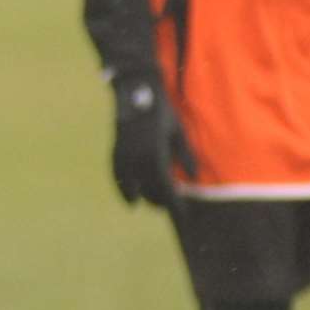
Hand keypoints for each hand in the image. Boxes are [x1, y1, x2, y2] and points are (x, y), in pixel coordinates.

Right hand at [110, 72, 197, 208]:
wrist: (134, 92)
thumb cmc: (161, 111)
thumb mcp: (177, 133)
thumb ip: (185, 156)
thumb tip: (194, 177)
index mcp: (155, 157)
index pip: (166, 191)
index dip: (175, 206)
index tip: (183, 217)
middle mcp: (137, 162)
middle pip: (149, 192)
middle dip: (161, 201)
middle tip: (171, 206)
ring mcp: (123, 158)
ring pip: (133, 188)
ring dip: (143, 196)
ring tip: (152, 203)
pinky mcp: (115, 152)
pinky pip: (118, 178)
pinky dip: (124, 189)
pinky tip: (130, 199)